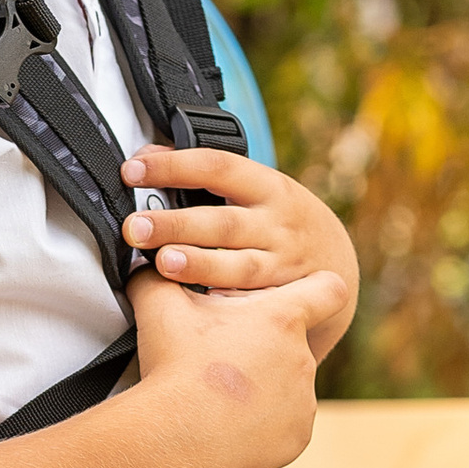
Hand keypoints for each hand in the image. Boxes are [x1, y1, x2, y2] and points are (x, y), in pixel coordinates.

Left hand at [123, 147, 358, 344]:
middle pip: (224, 222)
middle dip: (177, 224)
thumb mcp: (254, 188)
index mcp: (266, 186)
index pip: (216, 166)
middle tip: (137, 227)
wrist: (335, 262)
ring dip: (199, 265)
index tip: (132, 172)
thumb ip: (202, 175)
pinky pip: (251, 302)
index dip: (173, 167)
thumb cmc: (279, 219)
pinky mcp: (282, 299)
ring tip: (164, 263)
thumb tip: (145, 157)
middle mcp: (276, 223)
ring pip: (239, 266)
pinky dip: (225, 304)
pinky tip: (197, 310)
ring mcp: (280, 263)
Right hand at [127, 265, 332, 467]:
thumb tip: (145, 264)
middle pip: (292, 345)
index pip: (329, 290)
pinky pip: (283, 428)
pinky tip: (228, 428)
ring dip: (261, 391)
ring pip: (286, 389)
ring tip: (219, 400)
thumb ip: (156, 276)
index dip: (318, 292)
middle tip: (220, 362)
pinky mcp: (296, 438)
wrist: (178, 437)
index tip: (296, 302)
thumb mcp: (159, 306)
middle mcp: (302, 358)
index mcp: (282, 319)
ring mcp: (303, 402)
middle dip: (261, 350)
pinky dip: (260, 428)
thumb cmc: (175, 367)